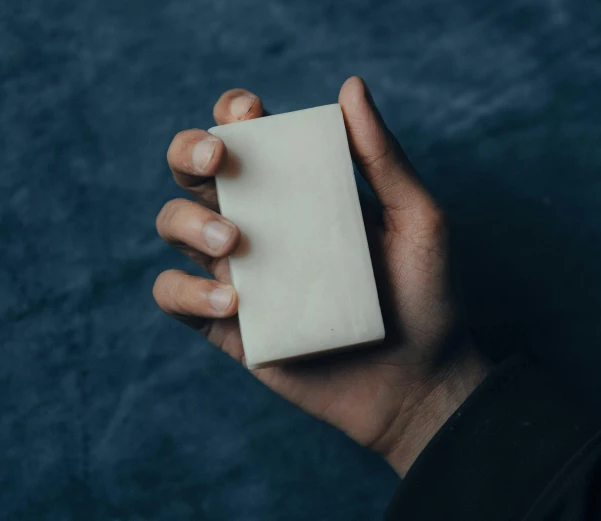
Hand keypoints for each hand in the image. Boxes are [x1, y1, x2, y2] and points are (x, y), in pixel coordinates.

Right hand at [153, 77, 489, 475]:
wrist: (421, 382)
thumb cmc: (427, 296)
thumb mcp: (417, 219)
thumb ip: (382, 157)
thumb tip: (351, 86)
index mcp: (301, 193)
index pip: (247, 139)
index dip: (231, 115)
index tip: (246, 113)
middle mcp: (262, 226)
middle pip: (193, 172)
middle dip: (189, 152)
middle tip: (219, 162)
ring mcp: (240, 274)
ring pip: (173, 226)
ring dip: (187, 221)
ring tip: (233, 242)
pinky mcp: (230, 327)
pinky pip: (175, 297)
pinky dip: (187, 291)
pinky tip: (233, 301)